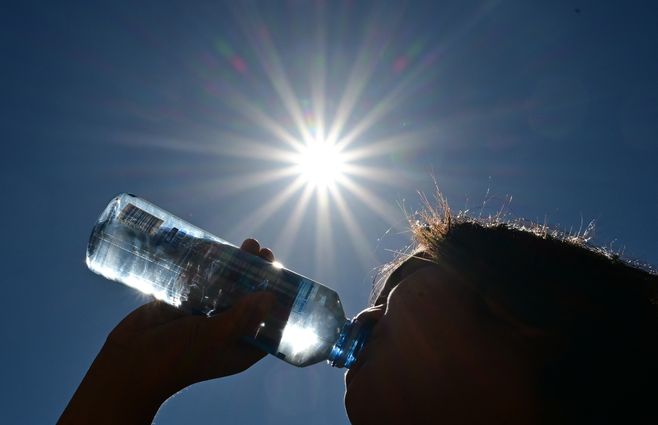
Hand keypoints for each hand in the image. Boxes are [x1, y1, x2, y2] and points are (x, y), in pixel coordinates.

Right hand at [59, 238, 276, 424]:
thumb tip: (271, 298)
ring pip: (228, 287)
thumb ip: (242, 317)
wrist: (128, 363)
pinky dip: (211, 267)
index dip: (280, 300)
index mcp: (241, 347)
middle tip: (264, 252)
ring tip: (248, 244)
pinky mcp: (185, 305)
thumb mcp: (215, 337)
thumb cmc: (176, 357)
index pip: (270, 323)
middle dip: (259, 275)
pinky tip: (217, 248)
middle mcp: (226, 331)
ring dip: (238, 266)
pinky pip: (204, 282)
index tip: (285, 276)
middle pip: (250, 298)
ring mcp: (205, 317)